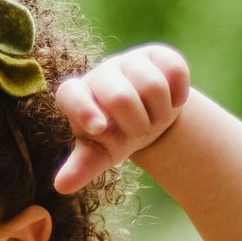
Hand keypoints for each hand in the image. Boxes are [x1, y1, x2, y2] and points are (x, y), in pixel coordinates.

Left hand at [51, 43, 192, 194]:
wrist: (148, 117)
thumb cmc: (116, 136)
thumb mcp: (100, 154)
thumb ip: (82, 166)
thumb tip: (62, 186)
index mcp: (77, 96)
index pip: (71, 94)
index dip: (84, 109)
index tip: (98, 128)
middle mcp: (101, 73)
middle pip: (121, 97)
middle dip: (137, 125)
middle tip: (140, 131)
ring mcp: (129, 60)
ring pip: (153, 85)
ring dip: (160, 113)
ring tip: (155, 117)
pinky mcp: (158, 54)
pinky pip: (175, 69)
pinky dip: (179, 94)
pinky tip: (174, 100)